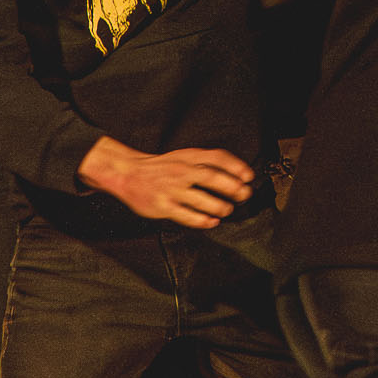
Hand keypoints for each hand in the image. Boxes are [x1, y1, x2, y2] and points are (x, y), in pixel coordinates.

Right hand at [79, 138, 254, 227]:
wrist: (128, 173)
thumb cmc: (161, 167)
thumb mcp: (183, 156)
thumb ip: (204, 162)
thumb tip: (234, 173)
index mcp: (188, 157)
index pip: (216, 157)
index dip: (235, 166)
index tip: (248, 175)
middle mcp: (180, 171)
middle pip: (210, 177)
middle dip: (231, 186)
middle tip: (244, 194)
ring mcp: (171, 189)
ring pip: (200, 198)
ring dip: (218, 205)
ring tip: (227, 209)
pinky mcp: (162, 206)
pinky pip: (185, 215)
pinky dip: (201, 220)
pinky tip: (212, 221)